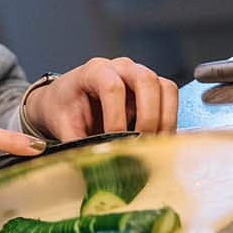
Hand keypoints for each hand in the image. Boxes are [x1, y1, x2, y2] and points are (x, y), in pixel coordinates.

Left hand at [23, 56, 178, 139]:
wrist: (66, 98)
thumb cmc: (64, 107)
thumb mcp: (62, 125)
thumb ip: (76, 143)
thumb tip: (92, 165)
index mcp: (94, 71)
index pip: (112, 87)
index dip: (116, 117)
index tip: (114, 140)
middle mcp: (120, 67)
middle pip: (146, 80)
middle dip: (147, 116)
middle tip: (141, 142)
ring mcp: (139, 74)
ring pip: (165, 87)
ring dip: (164, 118)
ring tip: (153, 143)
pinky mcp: (152, 87)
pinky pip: (170, 97)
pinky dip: (169, 120)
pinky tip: (157, 140)